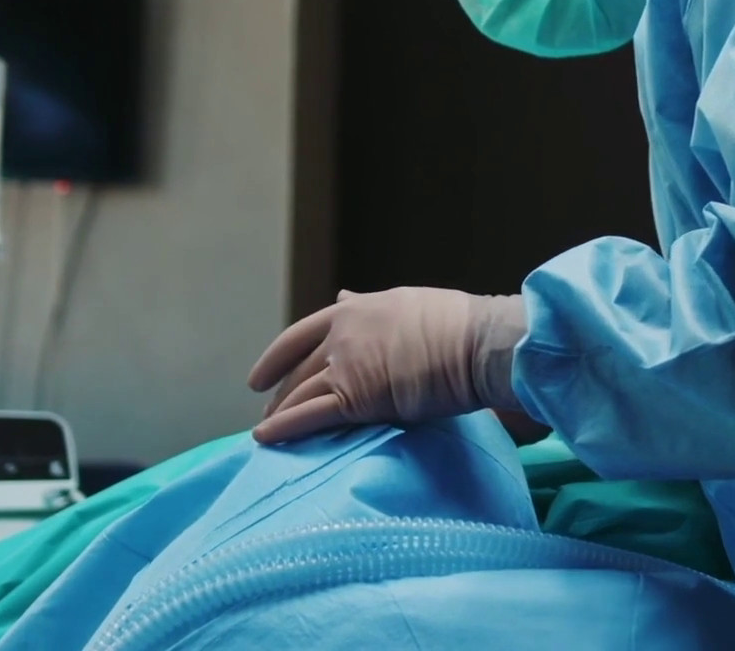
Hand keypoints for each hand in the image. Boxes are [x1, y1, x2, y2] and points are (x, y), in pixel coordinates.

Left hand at [247, 287, 527, 444]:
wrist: (475, 343)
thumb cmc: (457, 324)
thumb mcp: (405, 303)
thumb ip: (369, 306)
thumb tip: (344, 295)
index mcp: (355, 310)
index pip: (301, 334)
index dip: (276, 358)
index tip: (259, 377)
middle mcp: (343, 335)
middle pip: (298, 369)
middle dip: (279, 393)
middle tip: (268, 413)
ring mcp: (347, 366)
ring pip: (299, 393)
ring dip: (278, 414)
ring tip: (266, 431)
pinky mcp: (355, 398)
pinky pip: (309, 416)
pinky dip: (283, 428)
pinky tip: (266, 439)